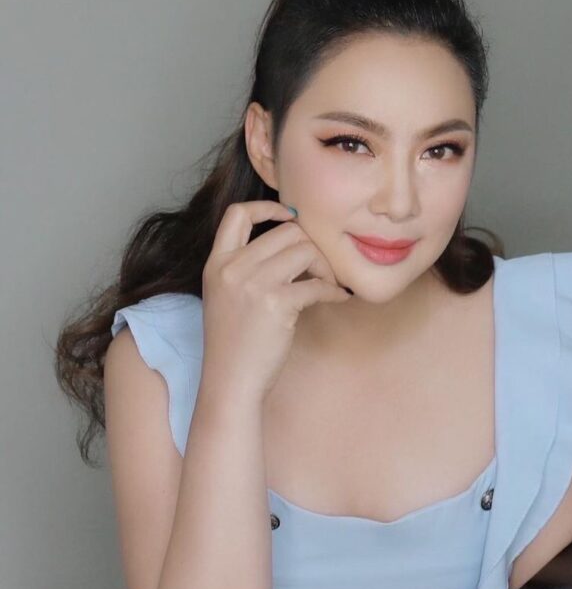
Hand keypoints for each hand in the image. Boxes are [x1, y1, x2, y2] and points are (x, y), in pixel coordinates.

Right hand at [201, 200, 351, 400]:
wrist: (231, 380)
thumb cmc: (234, 344)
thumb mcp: (226, 297)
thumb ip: (245, 269)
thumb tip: (290, 245)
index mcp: (216, 263)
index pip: (237, 214)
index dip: (268, 208)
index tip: (290, 217)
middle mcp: (232, 268)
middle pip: (286, 232)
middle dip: (311, 247)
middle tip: (320, 270)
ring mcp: (253, 284)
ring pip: (305, 250)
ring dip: (325, 267)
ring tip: (327, 285)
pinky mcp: (276, 304)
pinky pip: (317, 283)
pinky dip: (333, 290)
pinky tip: (338, 298)